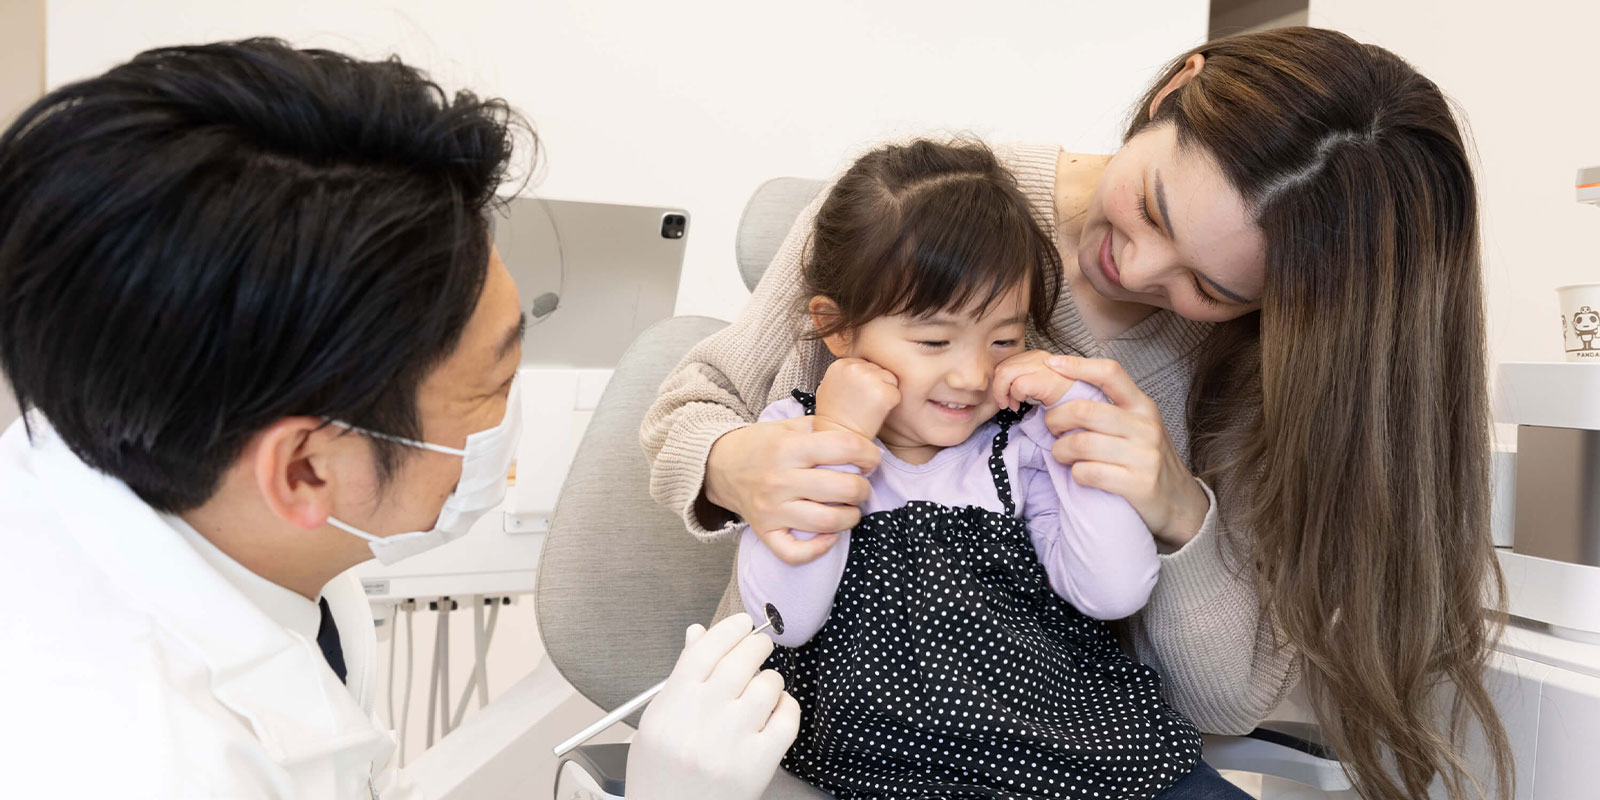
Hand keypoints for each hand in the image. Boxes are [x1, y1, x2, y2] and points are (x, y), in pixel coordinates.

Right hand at [626, 614, 800, 799]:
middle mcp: (699, 723)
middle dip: (756, 645)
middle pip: (739, 662)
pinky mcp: (757, 766)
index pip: (704, 651)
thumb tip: (699, 633)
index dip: (728, 630)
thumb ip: (681, 677)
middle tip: (760, 645)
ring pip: (766, 686)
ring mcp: (730, 745)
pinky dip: (787, 706)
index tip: (743, 622)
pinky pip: (787, 719)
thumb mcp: (657, 723)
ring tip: (763, 686)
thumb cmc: (661, 774)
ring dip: (770, 679)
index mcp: (670, 708)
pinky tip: (778, 709)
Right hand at [705, 417, 878, 563]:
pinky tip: (828, 536)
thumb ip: (821, 428)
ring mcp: (771, 509)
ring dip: (850, 518)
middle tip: (861, 486)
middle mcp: (780, 479)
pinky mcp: (764, 532)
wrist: (718, 466)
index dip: (868, 453)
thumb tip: (858, 439)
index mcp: (788, 447)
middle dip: (863, 488)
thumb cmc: (759, 445)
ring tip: (850, 509)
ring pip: (826, 522)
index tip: (870, 459)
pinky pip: (795, 553)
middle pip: (842, 488)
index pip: (843, 446)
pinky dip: (819, 548)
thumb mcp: (787, 426)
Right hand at [812, 357, 900, 441]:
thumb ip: (845, 374)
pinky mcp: (883, 392)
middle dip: (876, 385)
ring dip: (884, 394)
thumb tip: (860, 367)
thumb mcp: (831, 386)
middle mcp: (855, 367)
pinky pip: (896, 394)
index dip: (866, 381)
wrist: (838, 437)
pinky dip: (890, 406)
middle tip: (863, 404)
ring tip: (868, 408)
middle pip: (879, 369)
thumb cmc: (835, 417)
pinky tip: (875, 414)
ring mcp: (869, 378)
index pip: (866, 364)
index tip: (857, 395)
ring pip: (890, 379)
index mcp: (841, 364)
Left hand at [991, 350, 1077, 410]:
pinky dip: (1015, 396)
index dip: (1000, 381)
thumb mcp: (1037, 381)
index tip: (1006, 396)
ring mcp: (1041, 366)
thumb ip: (1021, 378)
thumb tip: (1001, 388)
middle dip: (998, 388)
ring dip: (1002, 393)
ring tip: (1011, 405)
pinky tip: (1021, 404)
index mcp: (1034, 355)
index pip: (1005, 364)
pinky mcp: (1045, 378)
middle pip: (1001, 368)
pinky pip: (1018, 386)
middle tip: (1005, 403)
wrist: (1083, 400)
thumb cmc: (1060, 394)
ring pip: (1004, 374)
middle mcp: (1037, 356)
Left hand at [1043, 355, 1208, 546]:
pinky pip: (1089, 472)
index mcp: (1142, 406)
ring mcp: (1144, 456)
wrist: (1181, 504)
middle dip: (1056, 419)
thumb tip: (1061, 389)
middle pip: (1085, 411)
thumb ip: (1109, 409)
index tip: (1051, 363)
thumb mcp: (1137, 427)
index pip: (1110, 373)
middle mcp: (1145, 427)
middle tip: (1051, 429)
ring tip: (1061, 454)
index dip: (1077, 365)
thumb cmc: (1147, 460)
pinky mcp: (1138, 484)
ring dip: (1060, 450)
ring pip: (1081, 444)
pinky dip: (1075, 474)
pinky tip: (1080, 475)